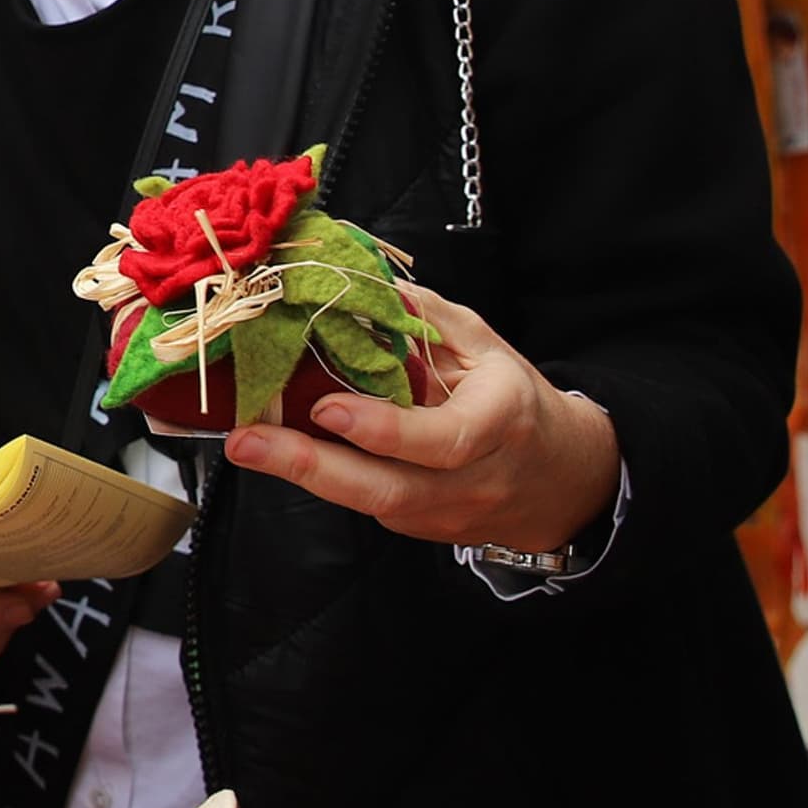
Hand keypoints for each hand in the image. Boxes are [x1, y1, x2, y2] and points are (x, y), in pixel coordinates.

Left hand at [222, 282, 618, 553]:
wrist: (560, 478)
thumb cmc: (513, 399)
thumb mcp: (483, 345)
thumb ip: (422, 317)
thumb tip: (357, 280)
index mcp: (501, 422)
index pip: (445, 440)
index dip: (384, 430)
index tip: (327, 407)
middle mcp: (474, 478)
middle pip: (391, 489)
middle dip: (312, 466)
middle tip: (248, 440)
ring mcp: (445, 513)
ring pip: (370, 503)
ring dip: (302, 475)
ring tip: (247, 445)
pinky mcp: (418, 527)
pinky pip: (366, 503)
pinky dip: (323, 477)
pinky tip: (281, 450)